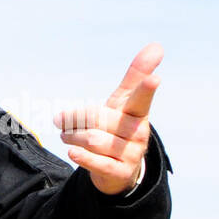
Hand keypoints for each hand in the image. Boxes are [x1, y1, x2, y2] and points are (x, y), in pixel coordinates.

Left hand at [55, 43, 161, 194]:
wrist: (119, 169)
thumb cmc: (118, 127)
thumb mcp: (124, 102)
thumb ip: (134, 77)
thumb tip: (156, 46)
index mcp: (139, 113)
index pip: (141, 98)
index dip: (146, 89)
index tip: (155, 78)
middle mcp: (138, 133)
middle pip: (99, 118)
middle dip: (75, 118)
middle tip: (62, 119)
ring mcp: (131, 154)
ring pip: (93, 139)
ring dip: (72, 136)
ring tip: (66, 136)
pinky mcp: (119, 173)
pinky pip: (97, 163)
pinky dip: (82, 156)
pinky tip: (72, 152)